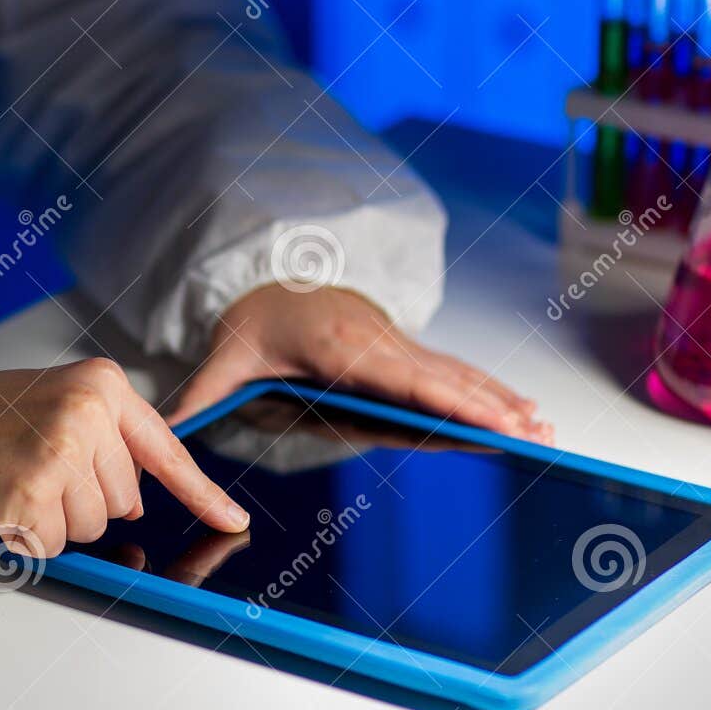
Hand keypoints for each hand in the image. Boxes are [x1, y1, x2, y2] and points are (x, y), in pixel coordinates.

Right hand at [0, 358, 249, 557]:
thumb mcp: (67, 403)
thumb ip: (112, 443)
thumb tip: (141, 501)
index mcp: (104, 386)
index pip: (166, 450)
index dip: (202, 493)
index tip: (232, 520)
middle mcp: (88, 414)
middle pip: (125, 500)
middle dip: (88, 499)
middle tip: (45, 470)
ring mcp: (60, 452)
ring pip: (94, 526)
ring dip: (59, 519)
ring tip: (26, 481)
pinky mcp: (33, 491)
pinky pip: (55, 541)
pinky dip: (30, 535)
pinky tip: (10, 502)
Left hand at [168, 285, 552, 443]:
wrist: (270, 274)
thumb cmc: (252, 321)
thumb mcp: (225, 358)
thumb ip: (200, 397)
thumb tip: (166, 431)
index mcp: (341, 348)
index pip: (406, 380)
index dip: (451, 402)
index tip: (490, 421)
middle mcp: (379, 343)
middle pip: (446, 379)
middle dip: (494, 408)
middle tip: (539, 435)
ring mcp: (397, 343)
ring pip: (457, 375)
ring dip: (502, 402)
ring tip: (544, 430)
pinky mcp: (403, 349)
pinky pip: (451, 372)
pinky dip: (488, 391)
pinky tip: (519, 411)